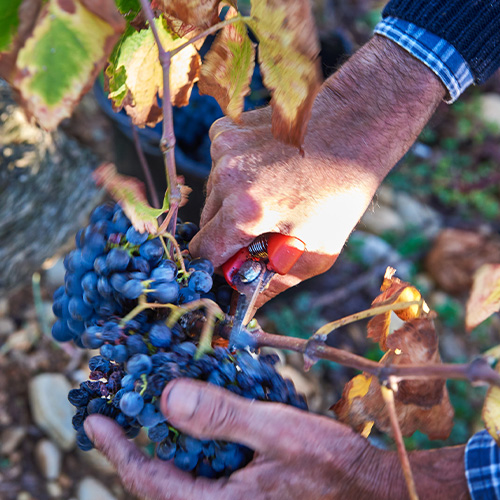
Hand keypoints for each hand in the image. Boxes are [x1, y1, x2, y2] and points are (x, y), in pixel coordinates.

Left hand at [84, 379, 391, 499]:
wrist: (369, 491)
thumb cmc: (329, 466)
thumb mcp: (275, 433)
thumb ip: (221, 416)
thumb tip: (166, 398)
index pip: (149, 481)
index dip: (117, 449)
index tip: (93, 421)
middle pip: (159, 480)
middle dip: (134, 445)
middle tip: (115, 410)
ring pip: (181, 474)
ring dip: (163, 442)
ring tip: (149, 408)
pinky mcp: (245, 490)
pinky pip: (205, 470)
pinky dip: (193, 443)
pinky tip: (198, 419)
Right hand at [189, 35, 444, 306]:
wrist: (353, 129)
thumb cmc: (340, 195)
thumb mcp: (316, 252)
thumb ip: (273, 283)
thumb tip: (244, 310)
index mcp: (246, 212)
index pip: (202, 252)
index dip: (214, 264)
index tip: (229, 265)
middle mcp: (227, 178)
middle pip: (205, 224)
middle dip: (227, 234)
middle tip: (259, 231)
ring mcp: (224, 149)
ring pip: (211, 194)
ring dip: (231, 204)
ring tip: (269, 195)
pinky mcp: (226, 130)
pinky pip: (217, 166)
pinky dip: (233, 175)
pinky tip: (263, 171)